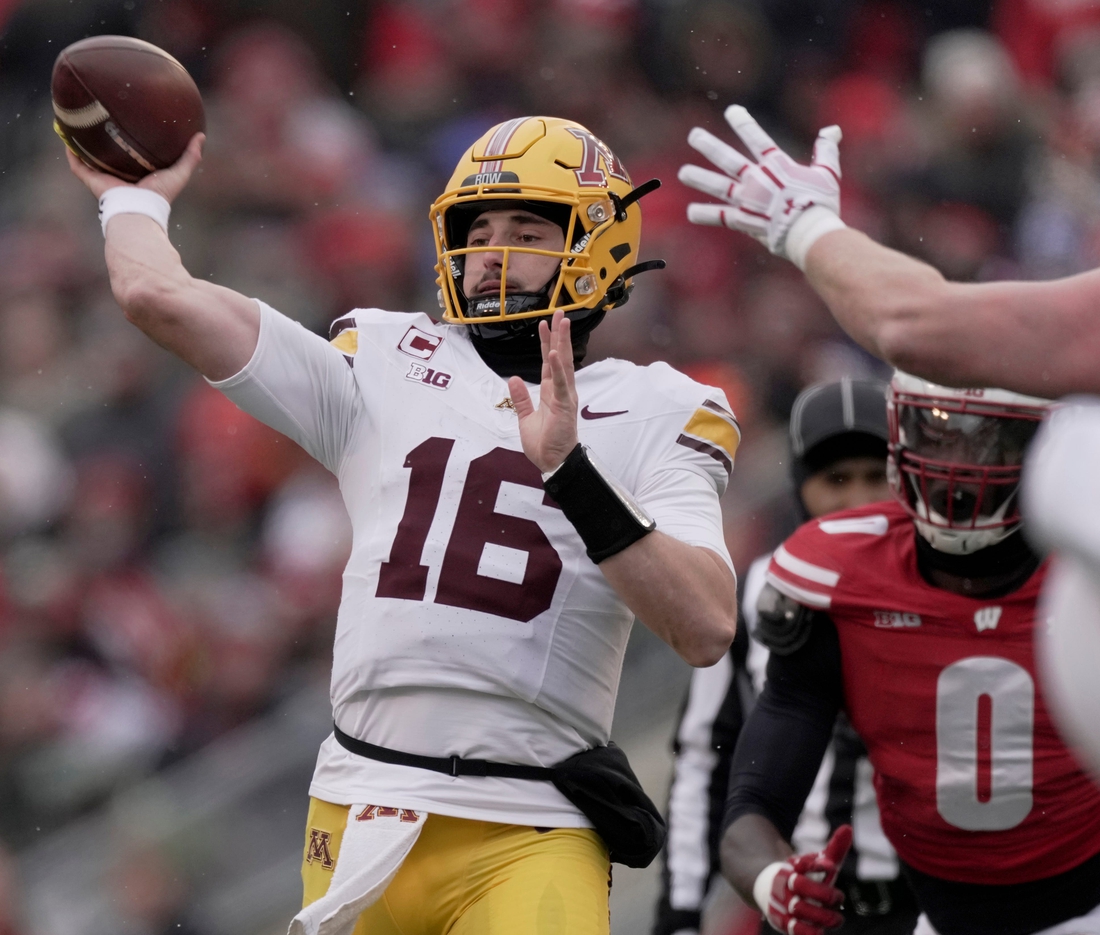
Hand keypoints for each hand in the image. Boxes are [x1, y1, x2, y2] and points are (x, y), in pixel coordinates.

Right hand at [66, 131, 204, 202]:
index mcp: (138, 176)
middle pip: (110, 156)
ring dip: (83, 143)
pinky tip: (65, 135)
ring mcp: (104, 178)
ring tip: (78, 122)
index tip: (129, 125)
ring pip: (90, 158)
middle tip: (101, 119)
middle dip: (105, 140)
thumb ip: (190, 157)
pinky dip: (71, 151)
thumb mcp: (179, 173)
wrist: (139, 209)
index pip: (133, 157)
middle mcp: (120, 177)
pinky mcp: (91, 181)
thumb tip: (201, 135)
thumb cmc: (159, 196)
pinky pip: (77, 163)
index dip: (130, 143)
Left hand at [509, 311, 578, 473]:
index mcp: (551, 392)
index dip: (547, 342)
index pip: (550, 362)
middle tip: (559, 312)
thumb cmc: (544, 443)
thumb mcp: (525, 418)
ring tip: (562, 323)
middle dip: (559, 334)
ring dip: (562, 343)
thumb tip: (513, 379)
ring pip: (564, 364)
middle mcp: (561, 390)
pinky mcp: (564, 406)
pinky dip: (558, 369)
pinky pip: (560, 384)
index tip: (544, 324)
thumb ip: (520, 399)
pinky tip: (554, 353)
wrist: (553, 462)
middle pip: (560, 357)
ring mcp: (565, 396)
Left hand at [678, 105, 841, 258]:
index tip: (730, 111)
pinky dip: (705, 215)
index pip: (757, 138)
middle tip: (693, 136)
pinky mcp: (743, 220)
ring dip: (699, 177)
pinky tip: (690, 212)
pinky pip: (720, 217)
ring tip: (683, 173)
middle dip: (709, 146)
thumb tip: (832, 130)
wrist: (811, 232)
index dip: (743, 123)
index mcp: (777, 165)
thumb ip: (826, 150)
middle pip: (728, 159)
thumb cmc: (822, 204)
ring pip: (718, 185)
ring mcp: (748, 200)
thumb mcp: (828, 172)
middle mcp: (758, 179)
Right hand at [755, 825, 850, 934]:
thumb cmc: (803, 875)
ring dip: (820, 915)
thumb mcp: (816, 861)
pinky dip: (807, 932)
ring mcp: (781, 903)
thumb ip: (834, 849)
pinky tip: (820, 931)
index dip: (816, 864)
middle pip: (801, 886)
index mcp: (792, 866)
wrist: (769, 888)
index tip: (831, 867)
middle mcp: (784, 883)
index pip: (803, 863)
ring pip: (799, 909)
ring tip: (837, 917)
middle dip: (823, 893)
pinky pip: (793, 930)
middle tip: (838, 897)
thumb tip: (849, 828)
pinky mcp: (781, 922)